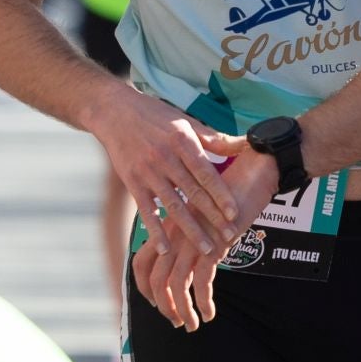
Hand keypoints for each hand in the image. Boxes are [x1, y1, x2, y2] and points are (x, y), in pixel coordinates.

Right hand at [95, 92, 240, 257]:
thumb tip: (246, 144)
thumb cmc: (155, 116)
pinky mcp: (132, 183)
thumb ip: (214, 139)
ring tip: (206, 249)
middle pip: (193, 194)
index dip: (221, 195)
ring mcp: (147, 172)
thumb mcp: (185, 122)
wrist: (115, 112)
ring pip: (173, 206)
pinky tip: (166, 248)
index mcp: (182, 142)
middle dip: (213, 218)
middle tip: (229, 237)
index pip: (206, 174)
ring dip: (191, 230)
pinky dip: (156, 230)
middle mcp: (165, 158)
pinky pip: (146, 211)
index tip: (235, 214)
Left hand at [130, 138, 279, 330]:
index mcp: (170, 224)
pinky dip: (203, 303)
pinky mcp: (215, 244)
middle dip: (161, 305)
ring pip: (175, 285)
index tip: (155, 302)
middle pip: (153, 278)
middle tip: (174, 321)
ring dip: (181, 310)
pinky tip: (209, 314)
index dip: (143, 286)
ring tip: (192, 325)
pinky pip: (202, 283)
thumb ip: (194, 229)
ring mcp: (194, 238)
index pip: (141, 260)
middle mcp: (176, 232)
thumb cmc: (234, 186)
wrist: (256, 167)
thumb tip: (190, 254)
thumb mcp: (206, 210)